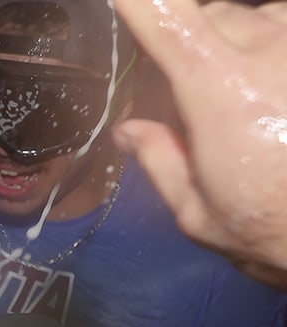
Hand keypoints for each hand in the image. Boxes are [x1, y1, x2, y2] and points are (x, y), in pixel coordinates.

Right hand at [112, 0, 286, 288]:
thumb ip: (159, 161)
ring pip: (255, 18)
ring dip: (241, 45)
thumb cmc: (272, 228)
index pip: (168, 18)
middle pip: (209, 17)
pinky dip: (274, 49)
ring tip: (250, 99)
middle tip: (194, 98)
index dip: (138, 1)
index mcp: (222, 92)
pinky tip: (276, 94)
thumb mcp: (198, 213)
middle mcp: (269, 53)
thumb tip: (129, 130)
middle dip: (192, 45)